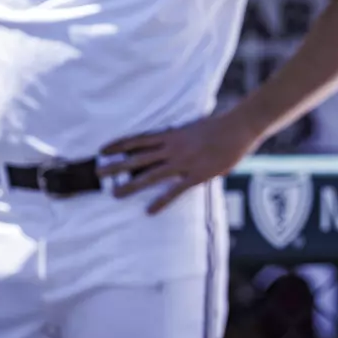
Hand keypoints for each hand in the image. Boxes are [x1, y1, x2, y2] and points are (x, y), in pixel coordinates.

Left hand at [99, 110, 260, 213]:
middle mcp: (173, 148)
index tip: (103, 150)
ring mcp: (183, 162)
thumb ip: (183, 137)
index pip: (139, 139)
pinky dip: (161, 201)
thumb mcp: (195, 127)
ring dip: (131, 185)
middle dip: (117, 166)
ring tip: (114, 194)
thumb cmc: (221, 125)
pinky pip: (175, 191)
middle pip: (138, 158)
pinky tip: (149, 211)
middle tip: (98, 173)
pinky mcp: (196, 175)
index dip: (120, 145)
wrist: (239, 128)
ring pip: (151, 175)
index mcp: (172, 135)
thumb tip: (175, 142)